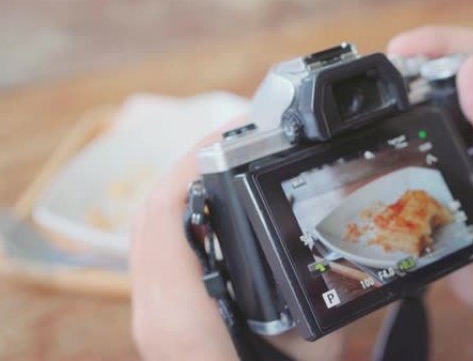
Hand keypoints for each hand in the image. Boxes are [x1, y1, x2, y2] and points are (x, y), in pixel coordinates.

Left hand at [130, 126, 344, 360]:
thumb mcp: (309, 350)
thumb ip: (313, 299)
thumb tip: (323, 248)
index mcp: (181, 316)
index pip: (163, 212)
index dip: (192, 159)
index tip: (233, 133)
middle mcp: (153, 312)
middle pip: (150, 213)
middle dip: (188, 164)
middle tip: (236, 140)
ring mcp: (149, 317)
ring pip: (148, 231)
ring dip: (183, 189)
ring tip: (228, 165)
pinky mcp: (159, 319)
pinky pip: (157, 252)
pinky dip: (182, 220)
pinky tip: (216, 213)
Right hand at [388, 26, 472, 360]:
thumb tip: (472, 69)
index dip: (440, 43)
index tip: (395, 53)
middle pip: (454, 71)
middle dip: (413, 67)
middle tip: (375, 86)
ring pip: (435, 103)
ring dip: (403, 99)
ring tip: (370, 111)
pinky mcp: (458, 167)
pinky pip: (425, 137)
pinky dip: (400, 134)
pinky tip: (380, 145)